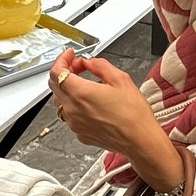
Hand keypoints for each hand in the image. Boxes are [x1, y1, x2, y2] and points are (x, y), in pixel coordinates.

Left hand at [48, 51, 181, 190]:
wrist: (140, 140)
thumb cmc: (133, 114)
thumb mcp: (120, 79)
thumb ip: (99, 65)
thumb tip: (89, 62)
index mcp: (80, 93)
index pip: (56, 72)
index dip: (61, 59)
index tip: (69, 55)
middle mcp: (72, 110)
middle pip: (55, 85)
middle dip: (65, 72)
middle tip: (79, 66)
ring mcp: (74, 124)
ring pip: (61, 101)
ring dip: (68, 89)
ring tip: (86, 84)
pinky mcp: (80, 133)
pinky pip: (70, 115)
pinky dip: (75, 105)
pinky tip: (91, 102)